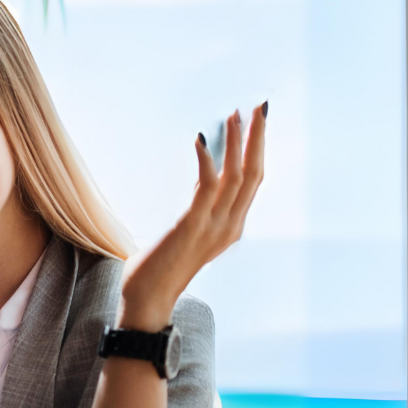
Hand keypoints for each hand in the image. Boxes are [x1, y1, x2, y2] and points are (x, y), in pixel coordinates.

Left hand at [119, 103, 266, 329]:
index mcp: (231, 227)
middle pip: (253, 173)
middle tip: (259, 107)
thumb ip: (198, 214)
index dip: (256, 150)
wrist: (148, 300)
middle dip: (257, 138)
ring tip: (234, 114)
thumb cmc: (160, 270)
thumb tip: (199, 190)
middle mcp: (229, 226)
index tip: (254, 122)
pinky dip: (206, 160)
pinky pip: (206, 187)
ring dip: (236, 142)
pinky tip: (200, 140)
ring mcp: (213, 227)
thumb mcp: (188, 237)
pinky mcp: (191, 226)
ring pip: (236, 177)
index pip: (253, 181)